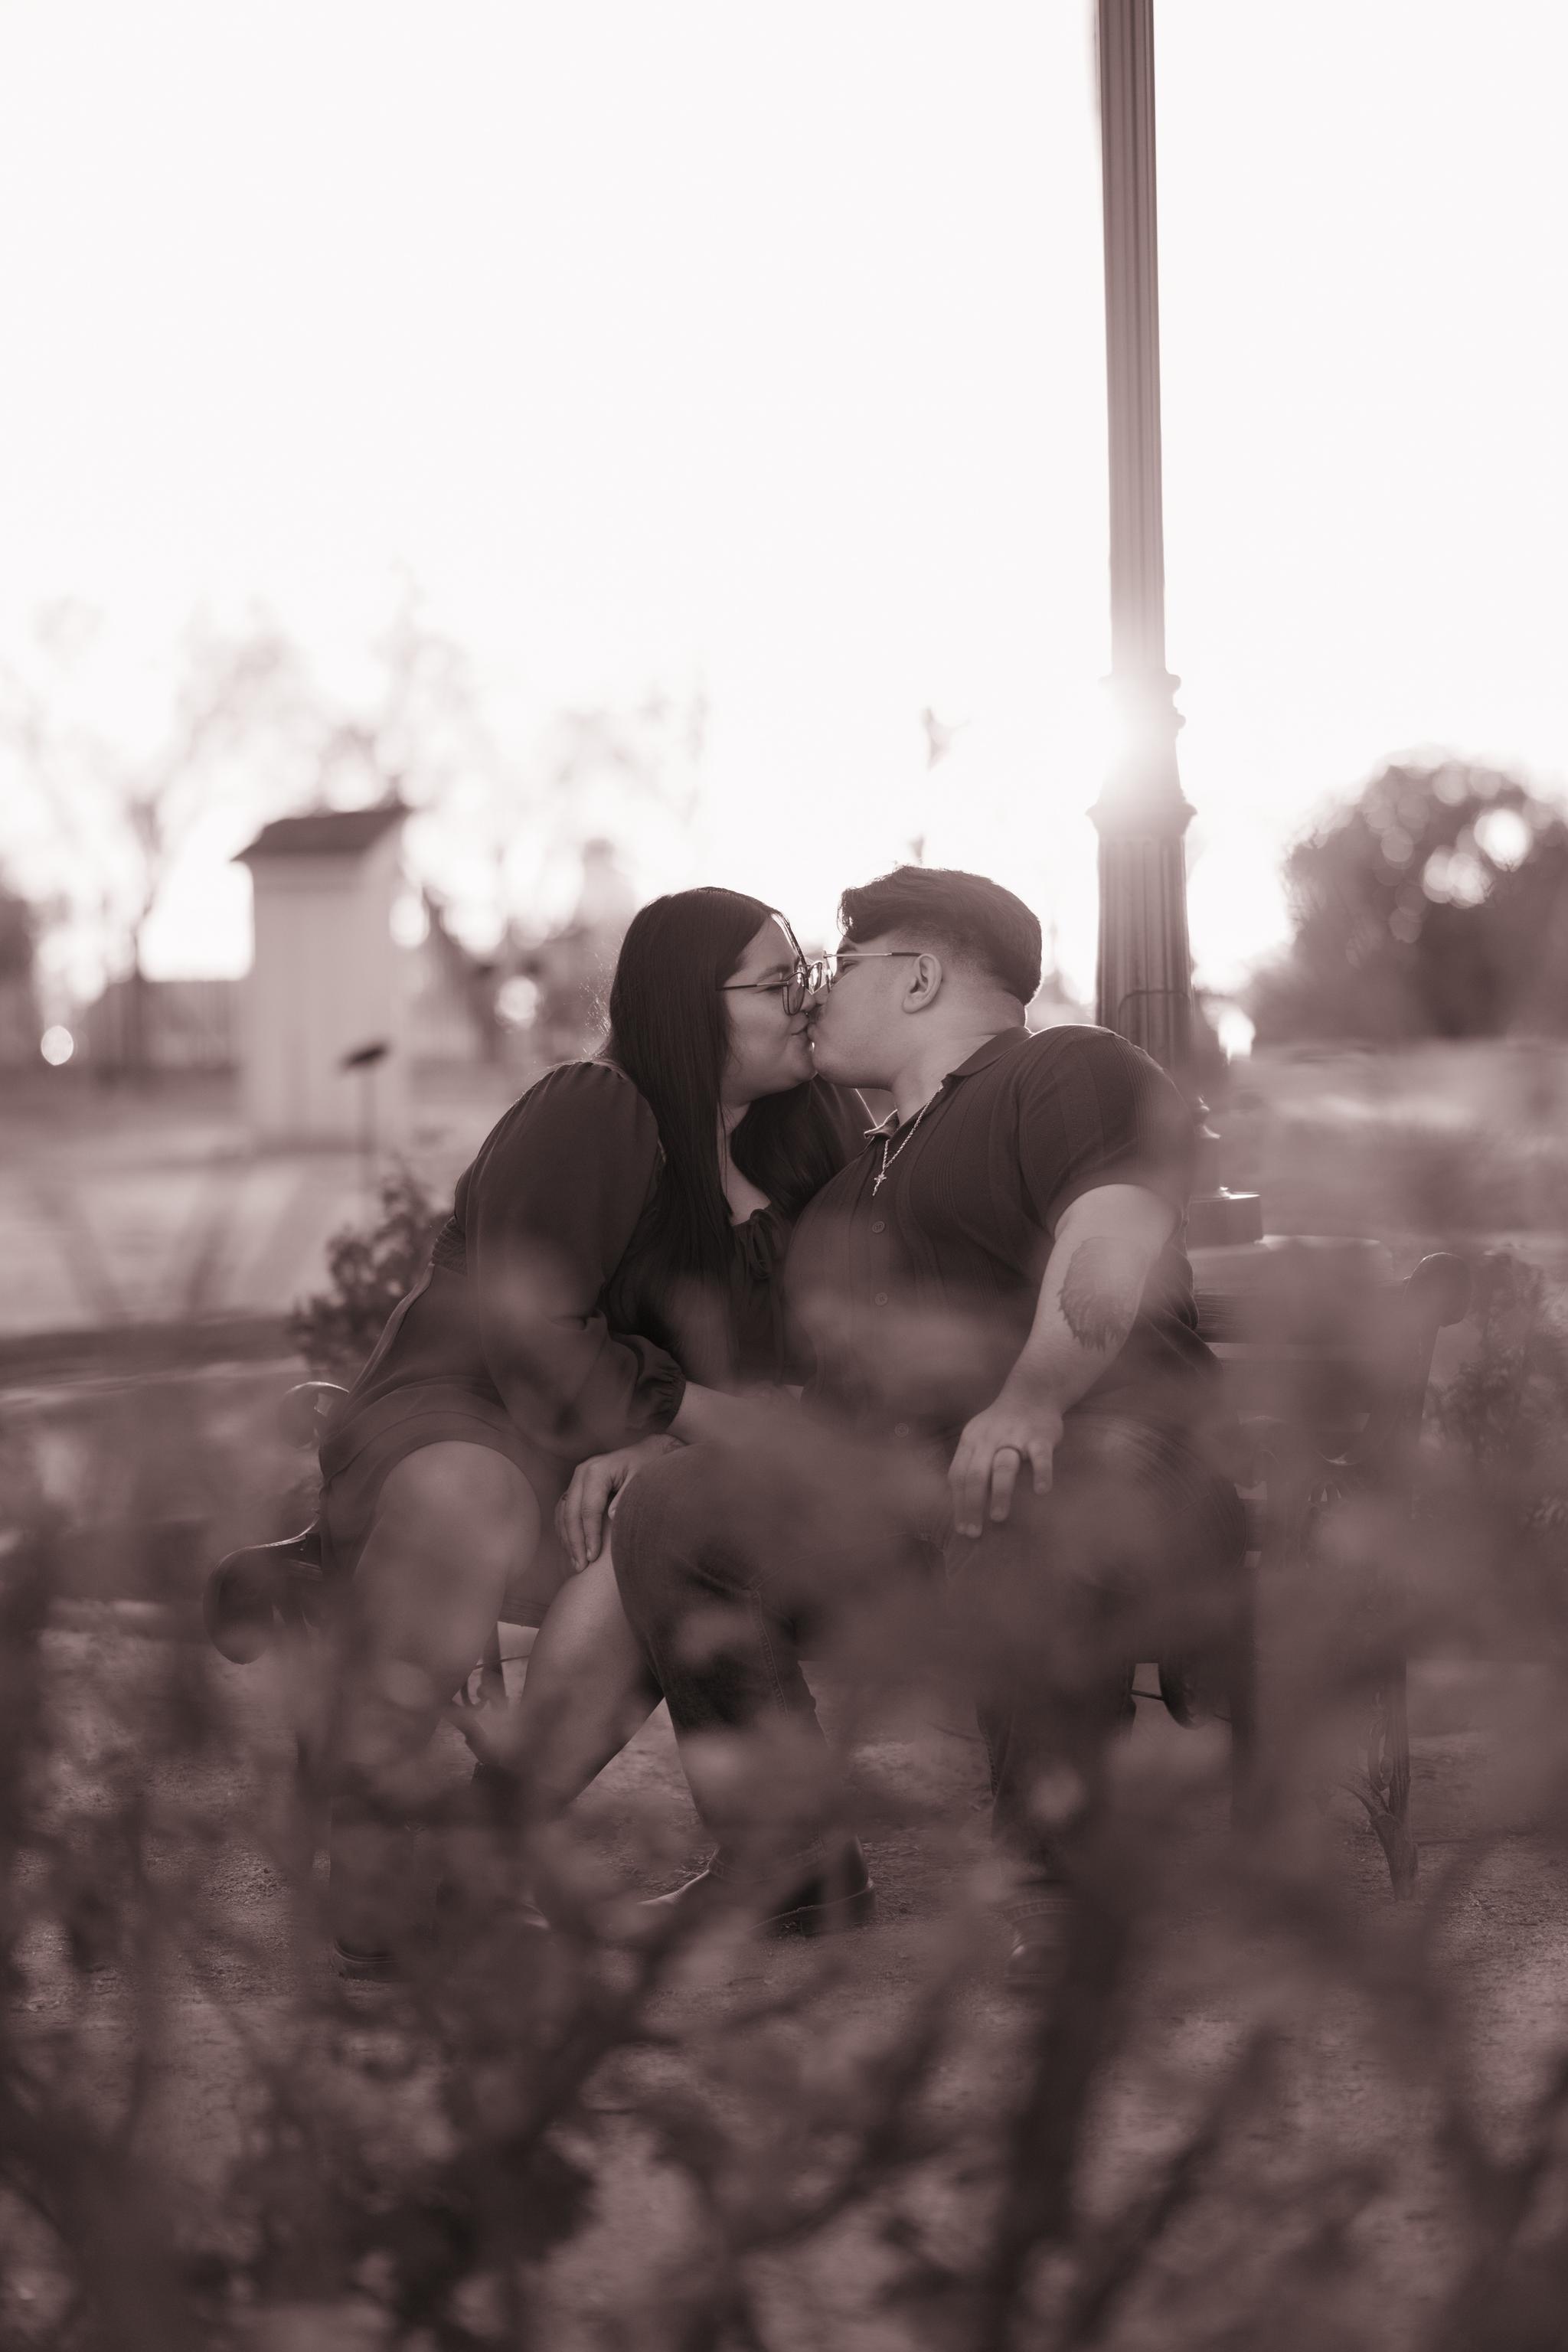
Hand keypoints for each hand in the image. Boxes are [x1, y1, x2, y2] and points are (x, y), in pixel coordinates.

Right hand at [555, 1435, 678, 1571]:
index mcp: (597, 1471)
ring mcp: (576, 1478)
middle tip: (580, 1566)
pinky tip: (572, 1547)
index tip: (593, 1557)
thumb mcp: (642, 1480)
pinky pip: (564, 1510)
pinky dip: (565, 1530)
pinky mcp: (576, 1485)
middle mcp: (582, 1472)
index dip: (590, 1535)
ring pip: (564, 1512)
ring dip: (568, 1539)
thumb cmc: (647, 1466)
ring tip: (576, 1562)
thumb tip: (611, 1516)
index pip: (588, 1509)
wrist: (646, 1451)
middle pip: (571, 1512)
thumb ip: (626, 1497)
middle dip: (575, 1542)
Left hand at [948, 1385, 1064, 1538]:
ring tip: (998, 1517)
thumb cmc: (1003, 1424)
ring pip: (1003, 1466)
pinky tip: (1041, 1491)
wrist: (1033, 1391)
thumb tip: (960, 1504)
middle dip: (972, 1505)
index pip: (958, 1476)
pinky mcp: (1040, 1436)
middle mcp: (989, 1439)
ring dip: (1000, 1493)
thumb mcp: (979, 1437)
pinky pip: (1041, 1457)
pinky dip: (1041, 1473)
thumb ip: (970, 1464)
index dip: (958, 1504)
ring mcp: (1015, 1437)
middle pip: (975, 1475)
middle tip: (974, 1532)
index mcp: (971, 1441)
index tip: (962, 1529)